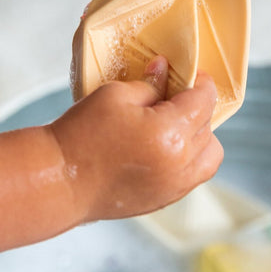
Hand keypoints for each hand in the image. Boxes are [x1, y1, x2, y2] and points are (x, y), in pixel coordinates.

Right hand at [50, 60, 222, 222]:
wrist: (61, 179)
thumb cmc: (83, 134)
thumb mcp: (115, 94)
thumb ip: (148, 83)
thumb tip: (164, 71)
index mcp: (170, 133)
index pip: (203, 102)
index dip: (202, 83)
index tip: (194, 74)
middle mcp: (180, 164)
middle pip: (209, 128)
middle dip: (199, 107)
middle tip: (178, 94)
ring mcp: (173, 187)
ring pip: (209, 156)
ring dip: (201, 136)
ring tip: (176, 123)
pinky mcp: (163, 200)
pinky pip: (193, 176)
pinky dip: (190, 158)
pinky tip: (166, 145)